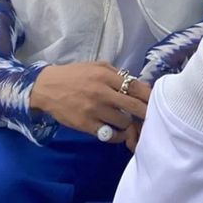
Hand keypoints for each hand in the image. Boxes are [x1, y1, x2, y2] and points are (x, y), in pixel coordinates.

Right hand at [29, 61, 151, 142]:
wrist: (47, 88)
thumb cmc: (75, 75)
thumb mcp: (97, 67)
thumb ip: (117, 75)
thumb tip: (139, 85)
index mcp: (106, 76)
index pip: (137, 87)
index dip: (149, 96)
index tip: (156, 102)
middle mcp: (102, 93)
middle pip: (134, 107)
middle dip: (146, 113)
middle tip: (150, 117)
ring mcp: (94, 110)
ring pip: (124, 122)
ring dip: (129, 124)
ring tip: (130, 124)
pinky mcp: (86, 125)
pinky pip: (109, 135)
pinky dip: (117, 135)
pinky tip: (117, 132)